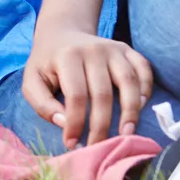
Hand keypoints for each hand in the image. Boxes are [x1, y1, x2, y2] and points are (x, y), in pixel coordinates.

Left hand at [24, 23, 153, 147]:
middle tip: (99, 146)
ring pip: (129, 82)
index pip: (76, 95)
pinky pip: (144, 69)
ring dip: (131, 112)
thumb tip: (63, 123)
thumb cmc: (47, 63)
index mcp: (67, 57)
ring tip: (126, 134)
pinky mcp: (126, 50)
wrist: (62, 33)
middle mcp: (93, 50)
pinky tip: (140, 107)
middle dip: (102, 126)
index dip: (75, 123)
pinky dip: (146, 88)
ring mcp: (112, 48)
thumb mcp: (33, 80)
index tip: (72, 143)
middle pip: (103, 93)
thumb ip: (42, 103)